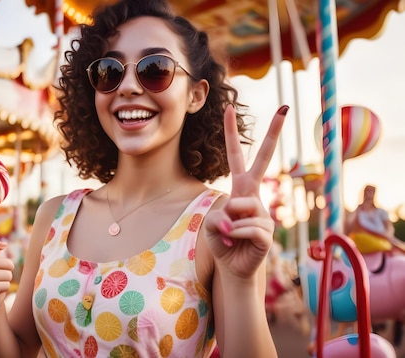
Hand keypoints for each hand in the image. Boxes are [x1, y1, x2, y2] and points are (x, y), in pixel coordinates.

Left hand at [204, 104, 287, 278]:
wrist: (234, 267)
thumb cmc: (223, 242)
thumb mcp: (212, 225)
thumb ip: (218, 215)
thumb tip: (234, 216)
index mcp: (240, 189)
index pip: (237, 158)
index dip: (231, 135)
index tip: (229, 109)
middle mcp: (254, 196)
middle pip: (263, 161)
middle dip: (274, 133)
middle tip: (286, 107)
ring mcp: (264, 212)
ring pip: (238, 208)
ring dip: (227, 224)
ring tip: (229, 236)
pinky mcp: (267, 232)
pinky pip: (245, 228)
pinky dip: (234, 237)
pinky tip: (237, 243)